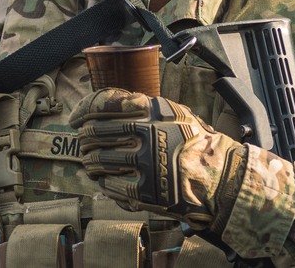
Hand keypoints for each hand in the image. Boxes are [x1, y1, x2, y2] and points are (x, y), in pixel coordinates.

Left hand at [68, 88, 246, 230]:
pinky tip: (106, 182)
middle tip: (85, 146)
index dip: (83, 111)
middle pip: (95, 134)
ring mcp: (145, 161)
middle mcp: (145, 132)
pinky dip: (105, 184)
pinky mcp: (147, 190)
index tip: (76, 119)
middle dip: (85, 141)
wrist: (217, 175)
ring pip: (99, 160)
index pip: (103, 103)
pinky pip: (112, 186)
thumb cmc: (194, 142)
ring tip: (91, 164)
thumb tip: (107, 104)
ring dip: (91, 163)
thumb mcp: (172, 112)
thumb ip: (143, 106)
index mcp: (150, 109)